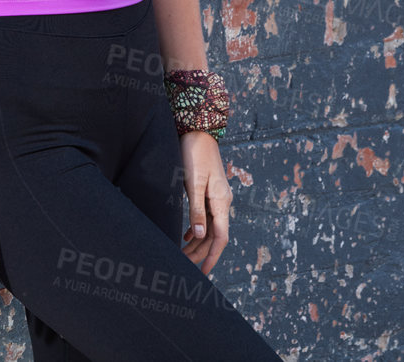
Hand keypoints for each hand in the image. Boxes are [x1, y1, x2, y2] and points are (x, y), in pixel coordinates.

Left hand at [178, 130, 231, 272]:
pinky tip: (185, 236)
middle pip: (214, 236)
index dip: (212, 257)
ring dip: (197, 243)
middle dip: (200, 253)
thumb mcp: (193, 182)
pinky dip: (195, 229)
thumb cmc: (194, 153)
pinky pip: (204, 217)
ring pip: (208, 228)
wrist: (197, 130)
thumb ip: (196, 210)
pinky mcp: (207, 192)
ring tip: (182, 256)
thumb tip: (198, 236)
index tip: (203, 273)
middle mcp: (221, 202)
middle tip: (184, 268)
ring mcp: (215, 197)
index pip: (220, 238)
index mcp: (221, 201)